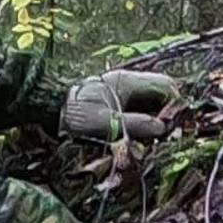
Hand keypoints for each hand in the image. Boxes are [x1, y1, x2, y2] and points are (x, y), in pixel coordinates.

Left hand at [61, 70, 180, 140]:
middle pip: (161, 96)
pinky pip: (137, 112)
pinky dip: (141, 124)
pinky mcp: (115, 104)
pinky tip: (135, 139)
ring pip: (150, 106)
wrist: (47, 108)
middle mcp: (128, 84)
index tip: (172, 126)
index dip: (175, 105)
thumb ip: (135, 124)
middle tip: (161, 137)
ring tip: (147, 141)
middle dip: (165, 116)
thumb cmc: (74, 113)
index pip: (166, 86)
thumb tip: (162, 128)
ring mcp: (122, 93)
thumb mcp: (106, 121)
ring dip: (153, 123)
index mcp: (128, 81)